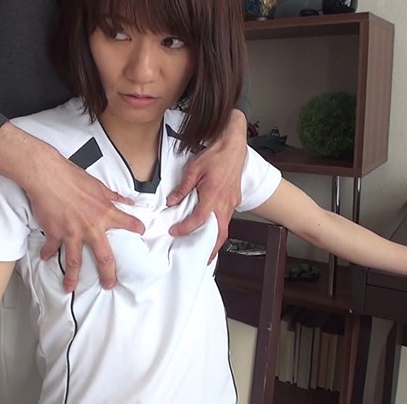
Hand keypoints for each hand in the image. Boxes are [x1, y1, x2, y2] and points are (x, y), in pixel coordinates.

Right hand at [0, 123, 144, 291]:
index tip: (142, 233)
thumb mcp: (98, 185)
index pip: (128, 223)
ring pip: (75, 261)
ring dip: (72, 277)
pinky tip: (45, 258)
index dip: (137, 228)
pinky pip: (51, 248)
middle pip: (104, 257)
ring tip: (71, 288)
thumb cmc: (72, 176)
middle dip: (108, 274)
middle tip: (110, 284)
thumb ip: (113, 196)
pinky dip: (47, 253)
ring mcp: (72, 233)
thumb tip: (129, 200)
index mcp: (104, 213)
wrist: (48, 176)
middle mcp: (91, 227)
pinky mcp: (55, 233)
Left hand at [168, 110, 246, 262]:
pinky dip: (220, 229)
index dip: (185, 228)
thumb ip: (182, 188)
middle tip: (202, 260)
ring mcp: (232, 203)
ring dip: (217, 241)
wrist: (233, 146)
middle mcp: (224, 203)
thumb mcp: (193, 169)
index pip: (198, 220)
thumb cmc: (215, 156)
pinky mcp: (235, 200)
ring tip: (207, 250)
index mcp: (213, 196)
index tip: (175, 232)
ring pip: (225, 228)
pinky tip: (213, 230)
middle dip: (211, 250)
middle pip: (219, 234)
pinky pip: (227, 219)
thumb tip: (171, 202)